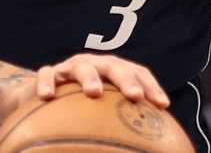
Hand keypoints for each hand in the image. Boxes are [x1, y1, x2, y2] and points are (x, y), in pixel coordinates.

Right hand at [36, 53, 169, 106]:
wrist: (47, 92)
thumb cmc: (83, 102)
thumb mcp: (105, 108)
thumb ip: (123, 119)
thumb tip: (147, 146)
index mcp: (114, 71)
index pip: (138, 73)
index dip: (152, 86)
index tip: (163, 105)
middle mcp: (95, 64)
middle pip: (114, 66)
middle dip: (126, 80)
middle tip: (135, 95)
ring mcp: (71, 67)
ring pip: (82, 67)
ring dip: (89, 77)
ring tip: (94, 92)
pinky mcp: (49, 74)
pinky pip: (47, 75)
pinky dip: (47, 84)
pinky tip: (48, 97)